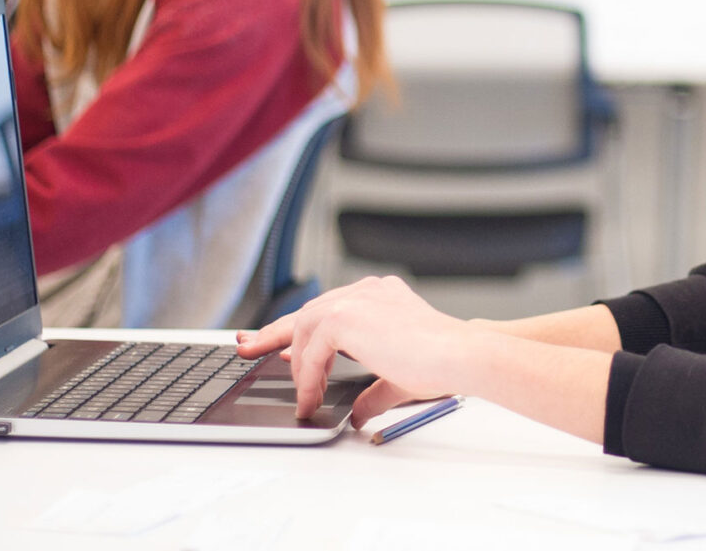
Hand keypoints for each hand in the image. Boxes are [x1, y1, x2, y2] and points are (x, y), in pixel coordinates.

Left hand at [235, 276, 480, 424]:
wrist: (458, 356)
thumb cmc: (441, 365)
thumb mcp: (397, 380)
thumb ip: (372, 393)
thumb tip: (359, 414)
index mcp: (379, 297)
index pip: (326, 310)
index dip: (296, 329)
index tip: (272, 344)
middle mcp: (366, 291)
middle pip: (307, 312)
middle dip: (274, 334)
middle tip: (247, 349)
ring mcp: (355, 299)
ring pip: (305, 328)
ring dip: (297, 364)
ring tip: (299, 394)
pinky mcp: (346, 315)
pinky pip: (311, 348)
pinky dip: (307, 375)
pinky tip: (312, 395)